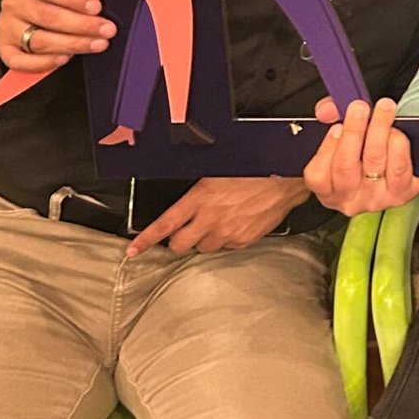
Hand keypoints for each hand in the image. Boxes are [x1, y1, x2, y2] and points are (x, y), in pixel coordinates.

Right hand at [0, 0, 115, 72]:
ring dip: (71, 45)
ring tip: (96, 45)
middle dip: (82, 26)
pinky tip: (64, 59)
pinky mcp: (3, 46)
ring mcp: (7, 25)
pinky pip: (18, 61)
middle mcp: (15, 2)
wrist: (23, 6)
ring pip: (39, 40)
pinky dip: (42, 63)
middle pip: (48, 17)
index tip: (97, 8)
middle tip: (107, 30)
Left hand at [127, 175, 308, 256]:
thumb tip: (186, 201)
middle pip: (179, 245)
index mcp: (200, 199)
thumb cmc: (253, 168)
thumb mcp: (216, 172)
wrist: (285, 178)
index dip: (145, 240)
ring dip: (204, 238)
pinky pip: (227, 246)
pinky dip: (226, 238)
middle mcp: (211, 220)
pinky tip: (234, 223)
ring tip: (216, 222)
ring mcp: (227, 233)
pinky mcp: (243, 240)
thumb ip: (198, 191)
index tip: (134, 250)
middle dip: (178, 240)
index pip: (165, 225)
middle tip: (183, 231)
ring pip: (203, 248)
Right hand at [304, 98, 418, 214]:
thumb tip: (328, 109)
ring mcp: (376, 199)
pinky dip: (398, 147)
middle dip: (353, 131)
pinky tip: (396, 133)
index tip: (337, 126)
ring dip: (378, 131)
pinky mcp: (402, 194)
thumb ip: (329, 115)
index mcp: (328, 189)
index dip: (327, 148)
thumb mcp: (339, 135)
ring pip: (374, 163)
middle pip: (346, 166)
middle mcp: (350, 199)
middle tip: (360, 108)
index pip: (319, 175)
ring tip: (383, 110)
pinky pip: (400, 169)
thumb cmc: (360, 151)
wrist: (393, 166)